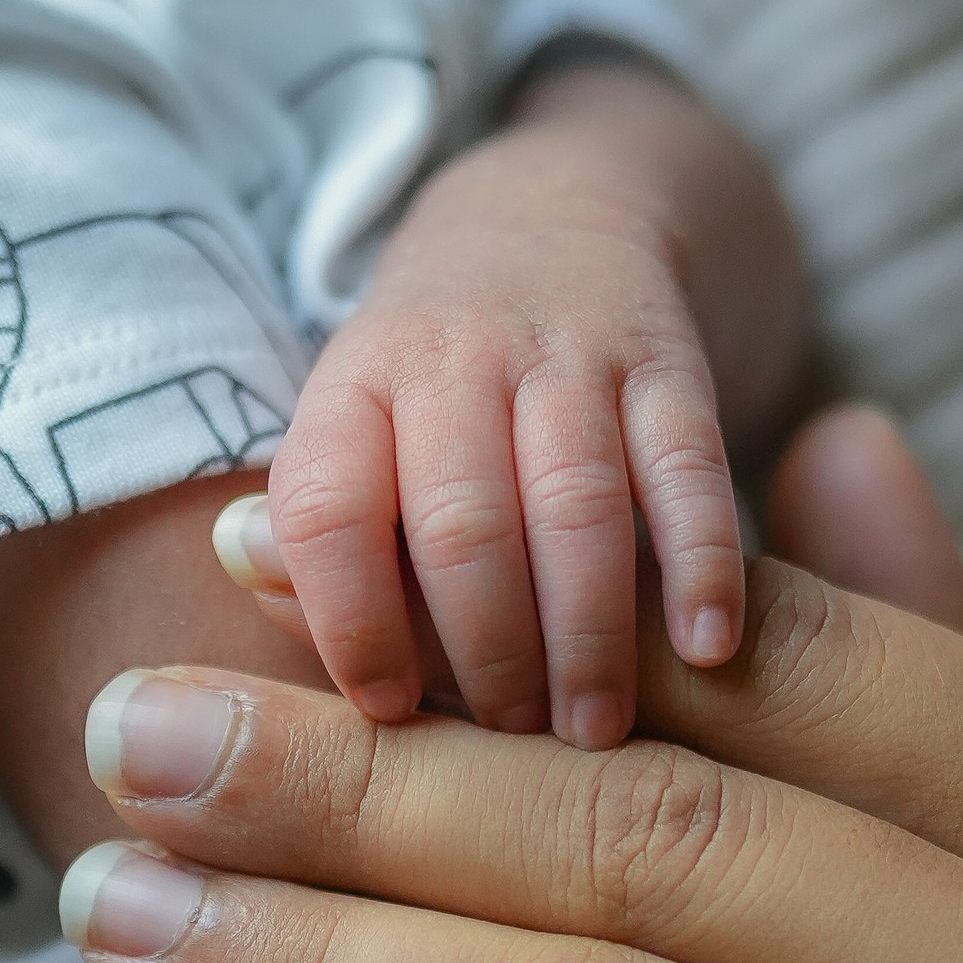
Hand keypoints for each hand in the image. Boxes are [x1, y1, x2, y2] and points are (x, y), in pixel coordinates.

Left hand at [232, 57, 791, 749]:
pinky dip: (701, 562)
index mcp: (354, 383)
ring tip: (593, 730)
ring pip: (575, 503)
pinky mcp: (671, 362)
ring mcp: (568, 353)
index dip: (350, 621)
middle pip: (461, 522)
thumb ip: (312, 537)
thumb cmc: (437, 390)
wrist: (554, 218)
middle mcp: (455, 355)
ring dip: (587, 633)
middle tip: (508, 744)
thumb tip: (256, 612)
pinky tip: (706, 648)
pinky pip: (688, 467)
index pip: (327, 505)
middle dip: (485, 654)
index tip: (385, 712)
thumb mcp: (355, 432)